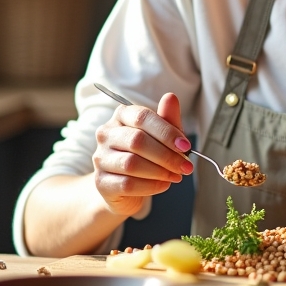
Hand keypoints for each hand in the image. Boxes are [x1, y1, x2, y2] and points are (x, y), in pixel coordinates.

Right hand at [92, 92, 192, 217]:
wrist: (125, 187)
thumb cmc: (146, 156)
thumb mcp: (162, 136)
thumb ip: (168, 119)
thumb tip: (171, 97)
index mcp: (122, 116)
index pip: (142, 117)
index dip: (166, 132)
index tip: (185, 146)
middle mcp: (106, 134)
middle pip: (137, 141)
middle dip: (166, 155)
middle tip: (185, 166)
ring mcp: (100, 158)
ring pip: (131, 164)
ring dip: (160, 172)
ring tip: (175, 176)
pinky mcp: (101, 182)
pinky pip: (128, 184)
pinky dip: (151, 186)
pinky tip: (163, 184)